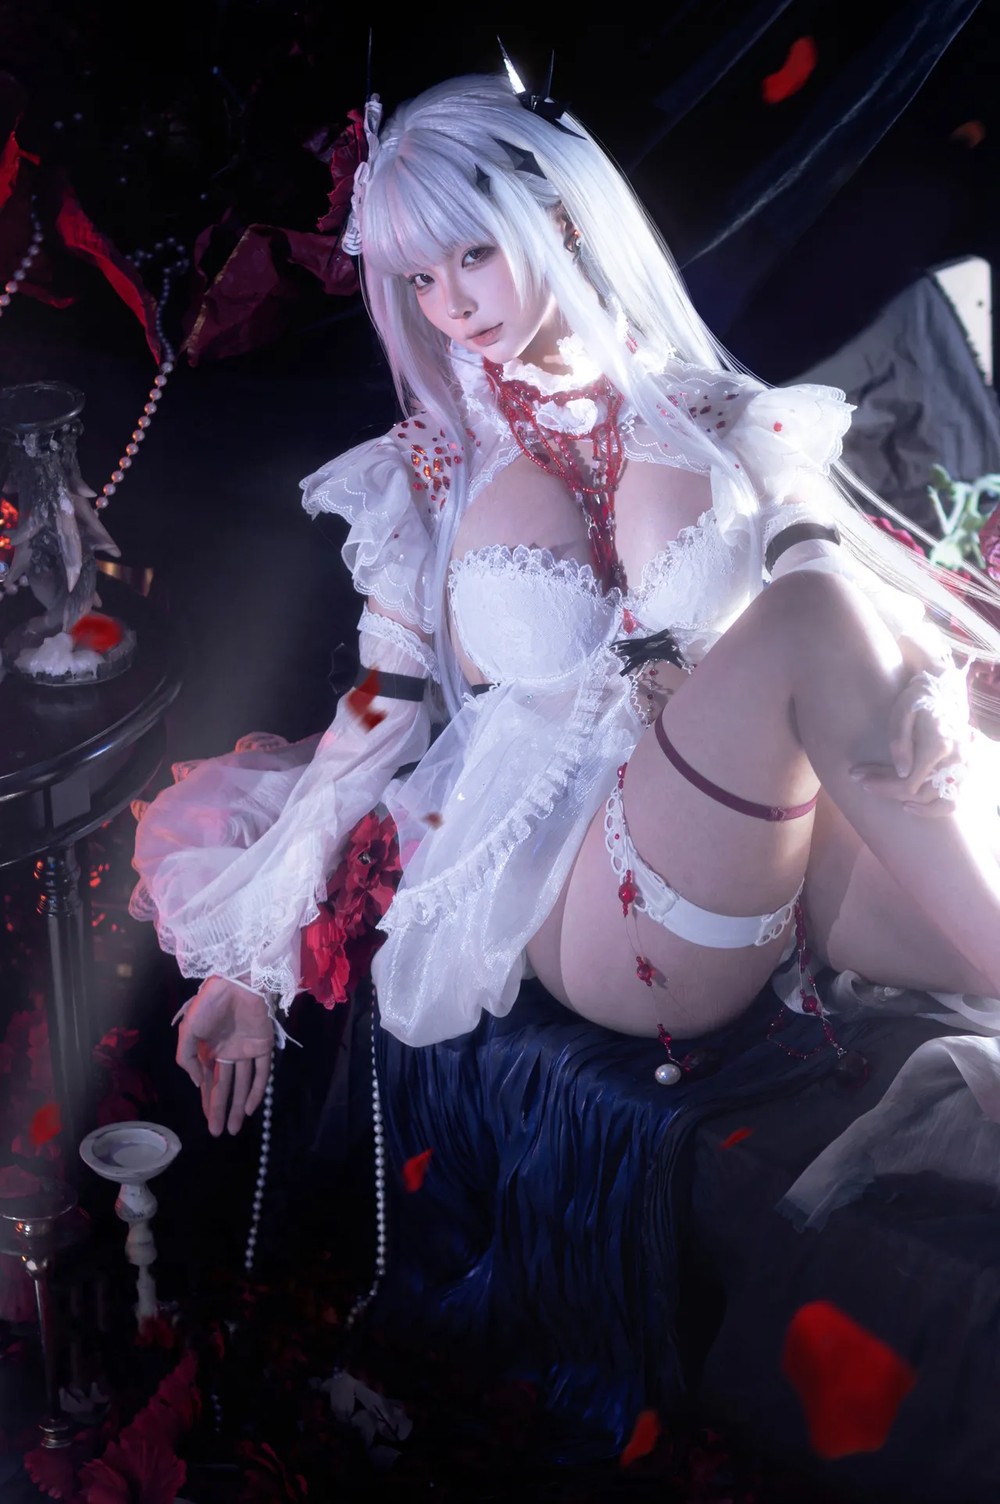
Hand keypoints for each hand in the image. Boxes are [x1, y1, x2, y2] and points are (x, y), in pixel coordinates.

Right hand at [176, 975, 273, 1135]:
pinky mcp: (263, 1046)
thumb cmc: (209, 1005)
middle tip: (218, 1133)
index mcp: (209, 1050)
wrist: (236, 983)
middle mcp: (228, 1053)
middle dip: (221, 1110)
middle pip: (226, 1087)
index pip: (209, 1081)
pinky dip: (256, 1091)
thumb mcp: (187, 1032)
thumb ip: (187, 1059)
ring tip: (233, 1128)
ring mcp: (246, 1050)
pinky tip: (249, 1109)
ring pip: (243, 1084)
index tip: (206, 1121)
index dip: (207, 1101)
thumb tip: (196, 1083)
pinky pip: (261, 1073)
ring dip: (237, 1106)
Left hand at [851, 667, 970, 817]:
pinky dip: (934, 809)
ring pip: (937, 802)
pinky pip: (953, 800)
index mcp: (938, 746)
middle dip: (887, 790)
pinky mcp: (963, 771)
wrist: (941, 692)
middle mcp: (954, 761)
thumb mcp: (902, 713)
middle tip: (863, 781)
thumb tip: (902, 772)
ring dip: (910, 804)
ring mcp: (962, 768)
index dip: (882, 786)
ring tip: (887, 795)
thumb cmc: (917, 701)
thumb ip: (900, 743)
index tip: (860, 778)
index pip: (908, 783)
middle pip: (918, 793)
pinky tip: (910, 806)